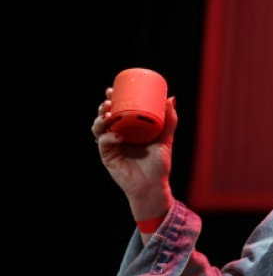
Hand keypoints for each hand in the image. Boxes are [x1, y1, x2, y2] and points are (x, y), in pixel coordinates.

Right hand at [92, 87, 176, 219]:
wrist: (153, 186)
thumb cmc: (159, 165)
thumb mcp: (165, 139)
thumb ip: (169, 120)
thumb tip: (171, 98)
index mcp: (129, 129)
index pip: (117, 111)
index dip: (112, 99)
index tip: (112, 89)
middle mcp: (118, 135)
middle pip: (104, 117)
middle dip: (103, 106)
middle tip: (109, 100)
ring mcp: (112, 146)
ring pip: (98, 128)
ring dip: (101, 119)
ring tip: (109, 114)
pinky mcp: (108, 157)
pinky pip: (104, 143)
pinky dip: (109, 136)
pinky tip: (118, 135)